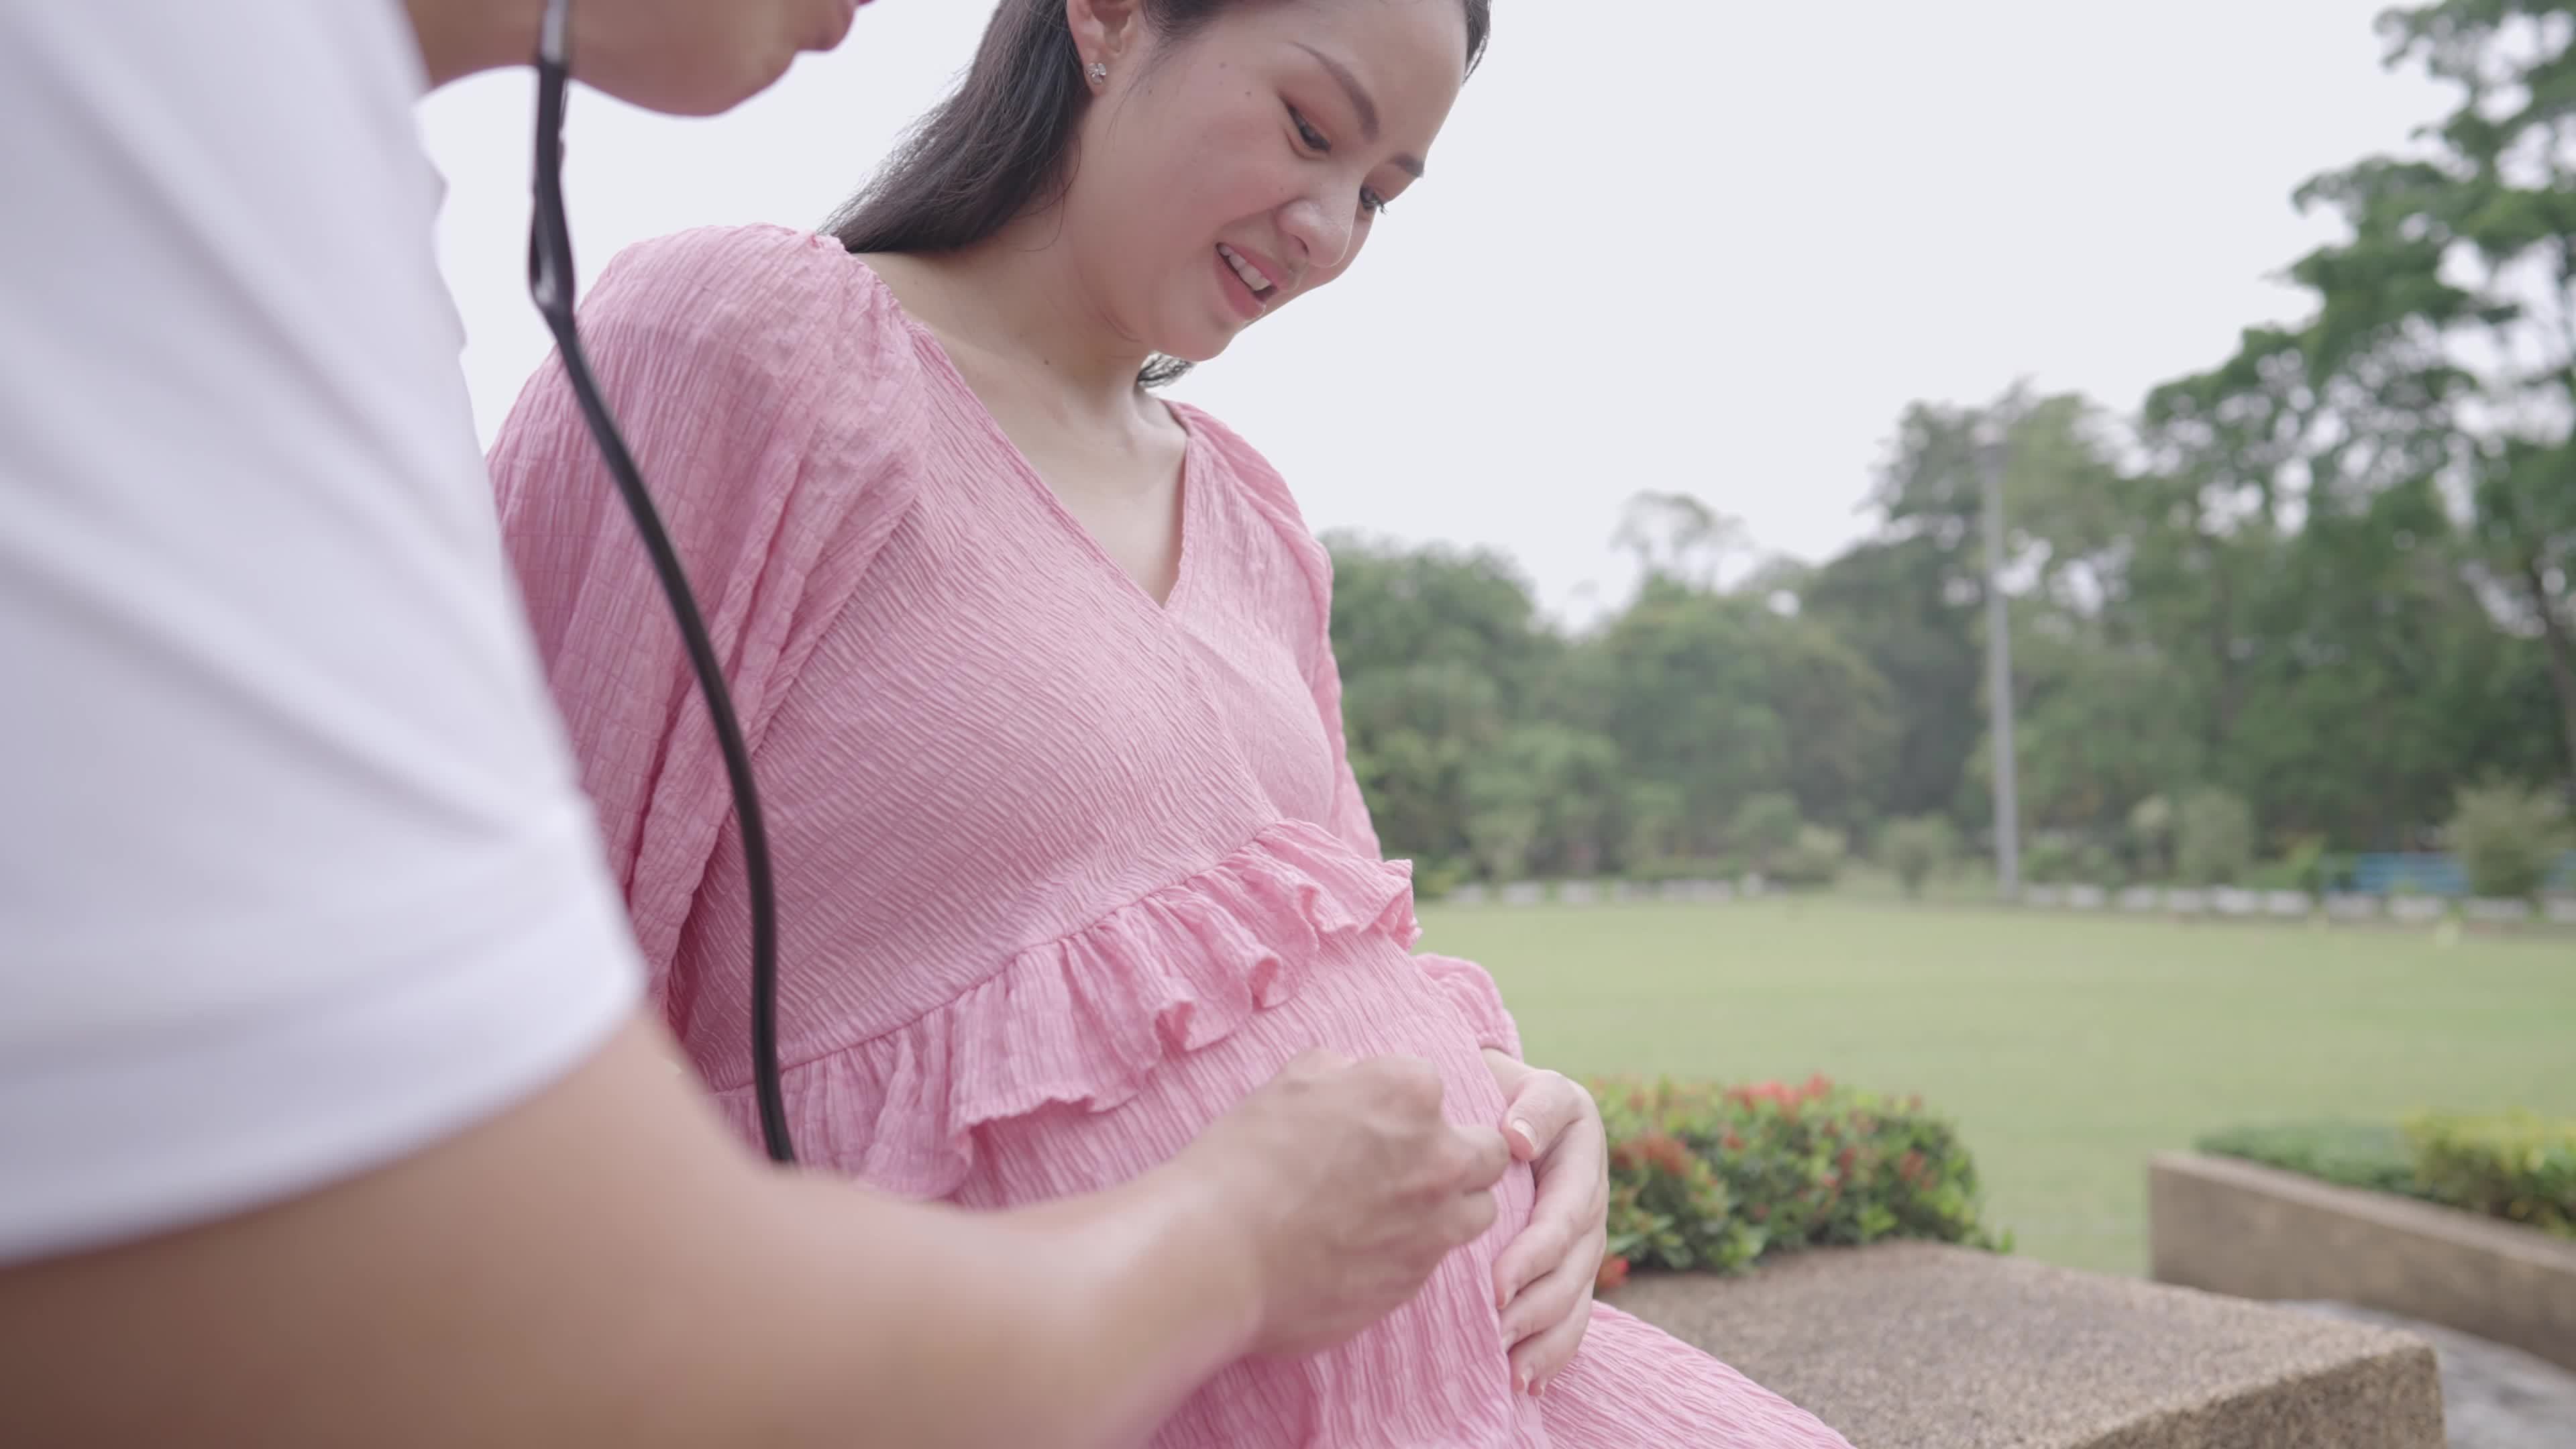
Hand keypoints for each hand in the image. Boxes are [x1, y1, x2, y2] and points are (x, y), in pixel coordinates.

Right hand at [1175, 1050, 1510, 1357]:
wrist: (1219, 1252)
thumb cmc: (1245, 1159)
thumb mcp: (1291, 1082)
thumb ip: (1345, 1072)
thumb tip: (1359, 1079)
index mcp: (1410, 1094)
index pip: (1434, 1085)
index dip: (1404, 1104)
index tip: (1376, 1120)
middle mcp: (1439, 1157)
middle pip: (1487, 1151)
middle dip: (1456, 1152)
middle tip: (1407, 1164)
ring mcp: (1434, 1225)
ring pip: (1480, 1210)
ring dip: (1453, 1205)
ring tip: (1400, 1210)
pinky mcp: (1415, 1281)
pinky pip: (1438, 1260)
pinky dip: (1415, 1251)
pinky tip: (1368, 1248)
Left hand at [1483, 1049, 1607, 1393]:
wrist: (1509, 1101)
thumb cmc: (1502, 1088)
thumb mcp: (1523, 1079)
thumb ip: (1529, 1104)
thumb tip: (1518, 1142)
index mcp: (1582, 1153)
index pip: (1563, 1216)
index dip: (1533, 1255)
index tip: (1495, 1285)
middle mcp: (1591, 1200)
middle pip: (1574, 1267)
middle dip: (1536, 1305)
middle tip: (1494, 1331)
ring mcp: (1586, 1237)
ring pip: (1576, 1298)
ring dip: (1546, 1339)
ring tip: (1511, 1371)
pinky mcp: (1572, 1264)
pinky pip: (1574, 1314)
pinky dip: (1555, 1352)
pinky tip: (1528, 1383)